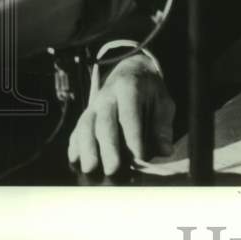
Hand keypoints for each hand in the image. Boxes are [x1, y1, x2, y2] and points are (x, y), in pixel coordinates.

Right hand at [67, 53, 174, 177]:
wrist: (132, 70)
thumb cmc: (150, 91)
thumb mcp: (163, 101)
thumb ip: (163, 126)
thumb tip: (166, 151)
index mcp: (129, 88)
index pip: (130, 115)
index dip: (133, 137)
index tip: (139, 158)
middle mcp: (107, 95)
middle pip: (104, 122)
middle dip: (108, 147)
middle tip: (112, 169)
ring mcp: (93, 105)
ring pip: (86, 125)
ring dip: (86, 148)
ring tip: (90, 168)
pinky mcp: (86, 114)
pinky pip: (77, 129)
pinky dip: (74, 144)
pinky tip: (75, 159)